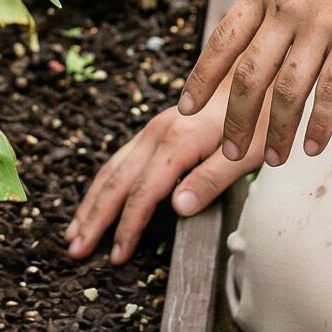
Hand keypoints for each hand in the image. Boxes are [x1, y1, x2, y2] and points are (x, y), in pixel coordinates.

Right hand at [64, 78, 264, 263]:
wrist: (254, 74)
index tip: (116, 257)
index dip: (128, 226)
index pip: (143, 192)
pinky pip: (120, 159)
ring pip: (113, 168)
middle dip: (94, 217)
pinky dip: (103, 184)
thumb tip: (178, 207)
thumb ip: (212, 179)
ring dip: (91, 201)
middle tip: (75, 250)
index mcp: (178, 142)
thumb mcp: (246, 153)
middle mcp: (158, 133)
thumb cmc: (257, 118)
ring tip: (75, 231)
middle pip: (117, 180)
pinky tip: (97, 198)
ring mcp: (154, 129)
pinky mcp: (156, 129)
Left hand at [177, 0, 331, 166]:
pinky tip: (314, 146)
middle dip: (234, 120)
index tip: (185, 107)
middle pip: (248, 75)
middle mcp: (286, 6)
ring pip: (287, 91)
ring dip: (276, 131)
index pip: (223, 40)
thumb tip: (257, 24)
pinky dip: (320, 124)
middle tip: (228, 154)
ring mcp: (321, 23)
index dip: (202, 78)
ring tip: (274, 160)